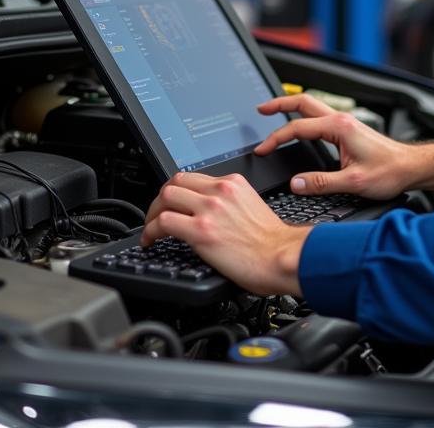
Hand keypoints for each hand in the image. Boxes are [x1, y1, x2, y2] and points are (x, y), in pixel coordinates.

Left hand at [141, 172, 309, 295]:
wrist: (283, 256)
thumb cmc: (273, 242)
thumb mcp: (252, 206)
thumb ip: (230, 203)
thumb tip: (212, 214)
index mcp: (233, 183)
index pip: (193, 177)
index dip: (176, 191)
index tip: (172, 204)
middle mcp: (220, 190)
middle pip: (175, 181)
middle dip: (160, 199)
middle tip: (157, 214)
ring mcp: (210, 208)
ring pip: (165, 197)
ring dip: (152, 213)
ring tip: (151, 228)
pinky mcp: (201, 231)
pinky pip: (163, 223)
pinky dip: (150, 231)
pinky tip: (150, 241)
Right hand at [254, 93, 433, 196]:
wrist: (412, 167)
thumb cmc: (390, 172)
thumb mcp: (353, 183)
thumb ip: (320, 183)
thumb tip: (295, 183)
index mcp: (339, 128)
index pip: (298, 128)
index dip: (276, 138)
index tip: (262, 149)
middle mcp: (341, 120)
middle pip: (303, 103)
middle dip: (279, 104)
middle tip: (260, 109)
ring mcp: (345, 123)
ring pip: (312, 107)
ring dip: (291, 107)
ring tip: (273, 112)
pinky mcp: (349, 129)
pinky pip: (320, 116)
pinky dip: (304, 116)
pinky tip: (300, 126)